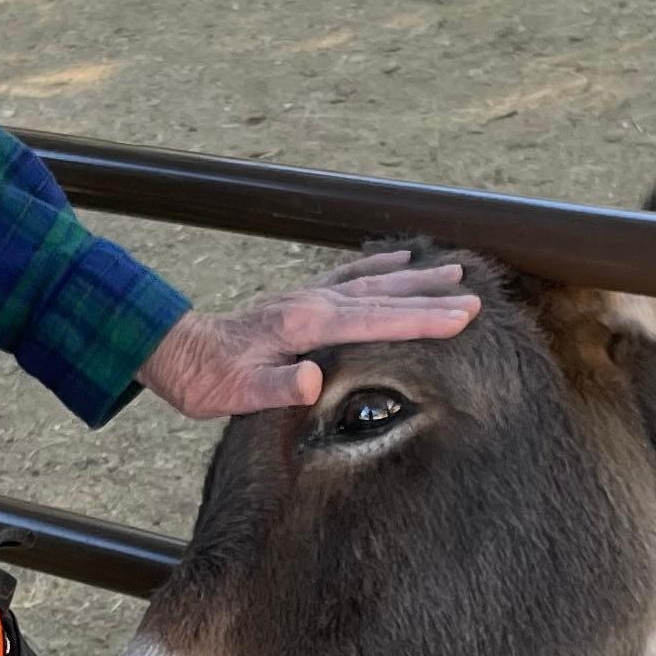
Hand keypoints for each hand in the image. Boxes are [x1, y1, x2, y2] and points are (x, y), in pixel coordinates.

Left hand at [138, 250, 479, 418]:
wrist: (178, 352)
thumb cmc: (209, 380)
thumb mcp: (238, 395)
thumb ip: (278, 387)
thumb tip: (315, 381)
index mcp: (305, 326)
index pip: (376, 322)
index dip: (421, 320)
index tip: (462, 317)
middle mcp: (312, 303)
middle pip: (384, 297)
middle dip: (432, 298)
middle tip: (477, 298)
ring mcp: (308, 296)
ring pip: (373, 281)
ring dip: (415, 278)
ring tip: (456, 271)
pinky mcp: (302, 298)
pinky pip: (351, 276)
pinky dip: (380, 267)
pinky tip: (401, 261)